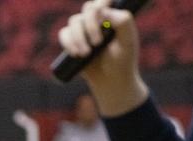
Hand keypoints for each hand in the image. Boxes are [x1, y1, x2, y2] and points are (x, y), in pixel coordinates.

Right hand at [57, 0, 147, 115]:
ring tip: (86, 54)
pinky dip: (68, 42)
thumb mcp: (128, 41)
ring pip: (74, 21)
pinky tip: (75, 53)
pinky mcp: (71, 41)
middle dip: (91, 25)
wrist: (110, 80)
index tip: (104, 21)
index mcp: (112, 15)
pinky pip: (64, 33)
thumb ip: (122, 21)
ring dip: (79, 37)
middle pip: (87, 8)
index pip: (103, 1)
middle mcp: (97, 19)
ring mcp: (82, 29)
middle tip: (98, 43)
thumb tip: (103, 11)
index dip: (101, 6)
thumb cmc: (122, 60)